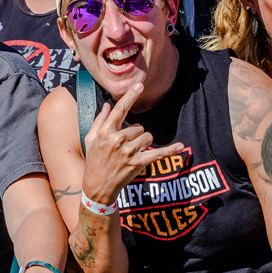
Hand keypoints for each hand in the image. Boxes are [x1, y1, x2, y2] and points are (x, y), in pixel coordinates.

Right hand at [79, 81, 183, 205]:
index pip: (120, 110)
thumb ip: (99, 121)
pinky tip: (181, 147)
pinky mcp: (137, 163)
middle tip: (124, 148)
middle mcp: (117, 140)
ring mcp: (128, 152)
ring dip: (143, 144)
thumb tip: (107, 105)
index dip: (130, 96)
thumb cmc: (94, 162)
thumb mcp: (90, 139)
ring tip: (132, 154)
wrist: (97, 187)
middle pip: (139, 128)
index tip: (139, 85)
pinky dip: (169, 151)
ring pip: (147, 138)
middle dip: (136, 136)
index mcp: (106, 132)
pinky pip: (157, 154)